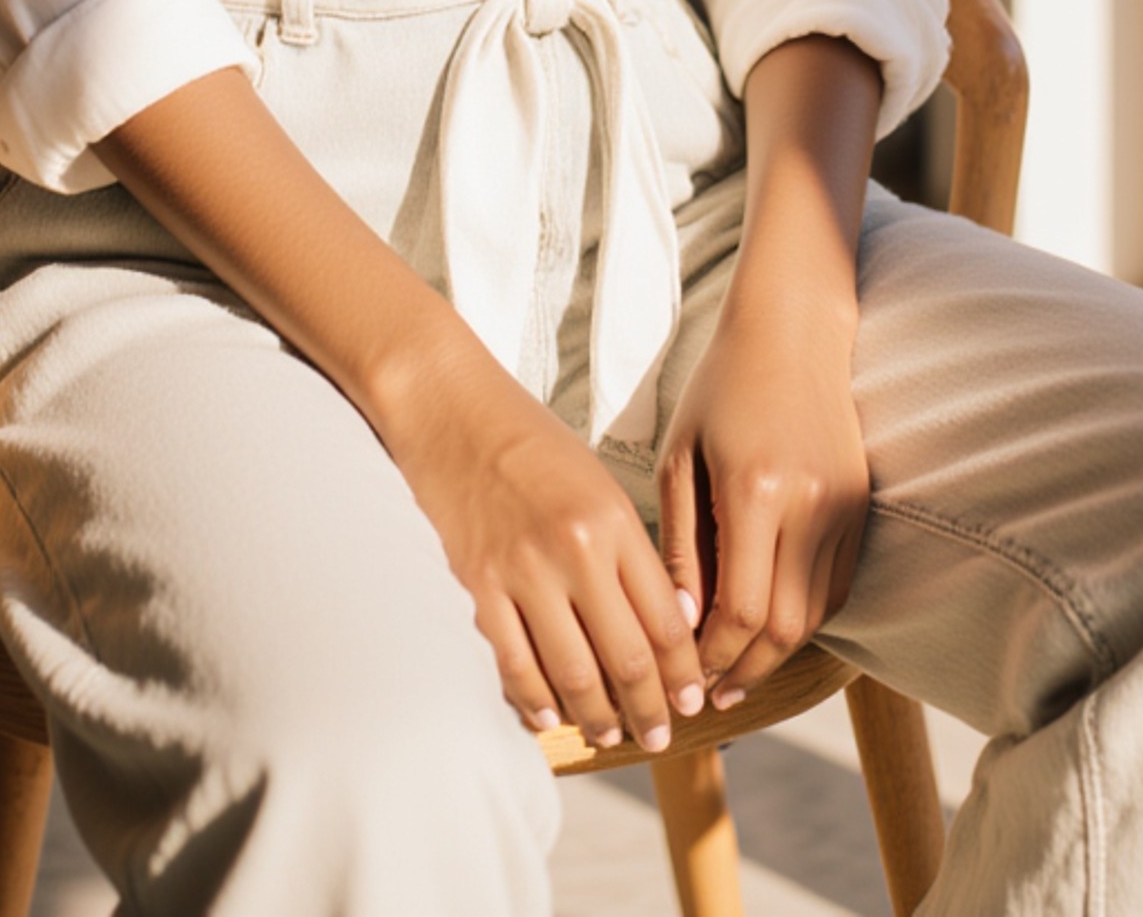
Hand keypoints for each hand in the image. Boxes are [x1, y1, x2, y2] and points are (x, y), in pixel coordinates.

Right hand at [382, 354, 707, 752]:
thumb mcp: (597, 482)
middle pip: (628, 658)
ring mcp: (523, 570)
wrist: (449, 406)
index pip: (666, 621)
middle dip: (652, 710)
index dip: (685, 674)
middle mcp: (575, 549)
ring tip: (610, 736)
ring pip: (575, 674)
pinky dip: (536, 701)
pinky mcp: (478, 584)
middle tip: (660, 737)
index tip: (692, 700)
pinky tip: (549, 718)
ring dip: (598, 717)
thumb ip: (630, 551)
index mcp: (613, 520)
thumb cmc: (529, 440)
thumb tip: (669, 622)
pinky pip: (515, 664)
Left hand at [655, 303, 870, 707]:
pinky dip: (806, 615)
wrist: (792, 329)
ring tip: (734, 670)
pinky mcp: (862, 503)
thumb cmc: (720, 386)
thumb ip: (682, 543)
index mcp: (755, 489)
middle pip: (784, 628)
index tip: (684, 677)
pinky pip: (838, 584)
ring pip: (816, 613)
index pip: (741, 610)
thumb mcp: (680, 457)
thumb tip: (680, 621)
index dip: (712, 657)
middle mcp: (810, 503)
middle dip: (744, 670)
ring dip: (776, 652)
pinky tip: (770, 627)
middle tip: (709, 694)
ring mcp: (845, 505)